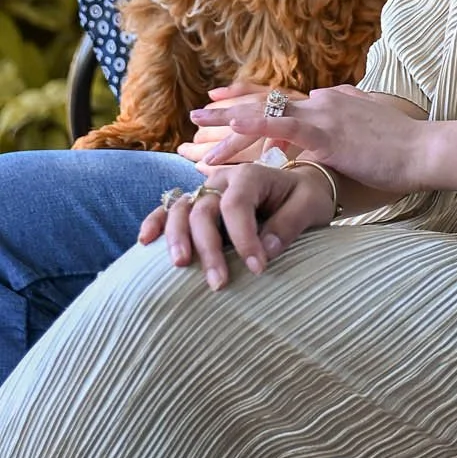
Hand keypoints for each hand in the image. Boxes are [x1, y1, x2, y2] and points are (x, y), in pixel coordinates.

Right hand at [136, 162, 333, 287]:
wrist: (301, 189)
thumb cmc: (307, 197)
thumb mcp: (311, 206)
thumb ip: (290, 223)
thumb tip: (266, 250)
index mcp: (252, 174)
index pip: (237, 205)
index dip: (243, 238)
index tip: (257, 269)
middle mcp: (223, 179)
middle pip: (203, 209)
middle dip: (209, 247)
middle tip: (219, 283)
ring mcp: (206, 191)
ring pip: (180, 209)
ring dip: (177, 238)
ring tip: (180, 266)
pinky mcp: (197, 205)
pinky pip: (168, 210)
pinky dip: (155, 223)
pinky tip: (145, 242)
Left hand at [193, 82, 435, 196]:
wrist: (426, 149)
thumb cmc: (406, 146)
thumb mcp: (373, 124)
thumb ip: (353, 113)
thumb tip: (342, 104)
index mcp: (333, 100)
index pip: (283, 99)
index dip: (250, 98)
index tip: (223, 99)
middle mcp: (324, 100)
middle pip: (267, 103)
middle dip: (229, 109)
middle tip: (197, 114)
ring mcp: (325, 114)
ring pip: (267, 114)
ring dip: (229, 123)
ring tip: (199, 127)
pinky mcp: (329, 133)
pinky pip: (284, 126)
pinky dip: (256, 125)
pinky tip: (233, 127)